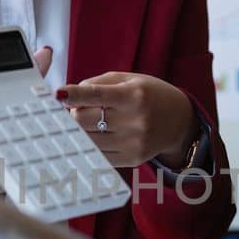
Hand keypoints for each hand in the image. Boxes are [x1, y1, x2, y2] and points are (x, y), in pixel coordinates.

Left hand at [56, 72, 195, 169]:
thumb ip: (98, 84)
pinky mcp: (131, 159)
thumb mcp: (129, 79)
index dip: (75, 95)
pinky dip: (91, 144)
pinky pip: (98, 154)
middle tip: (82, 108)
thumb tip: (70, 96)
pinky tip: (99, 136)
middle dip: (76, 112)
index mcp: (134, 95)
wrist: (179, 122)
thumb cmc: (150, 95)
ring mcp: (133, 143)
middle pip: (84, 119)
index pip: (96, 95)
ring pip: (87, 139)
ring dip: (82, 130)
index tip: (58, 94)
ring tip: (94, 121)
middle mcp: (135, 120)